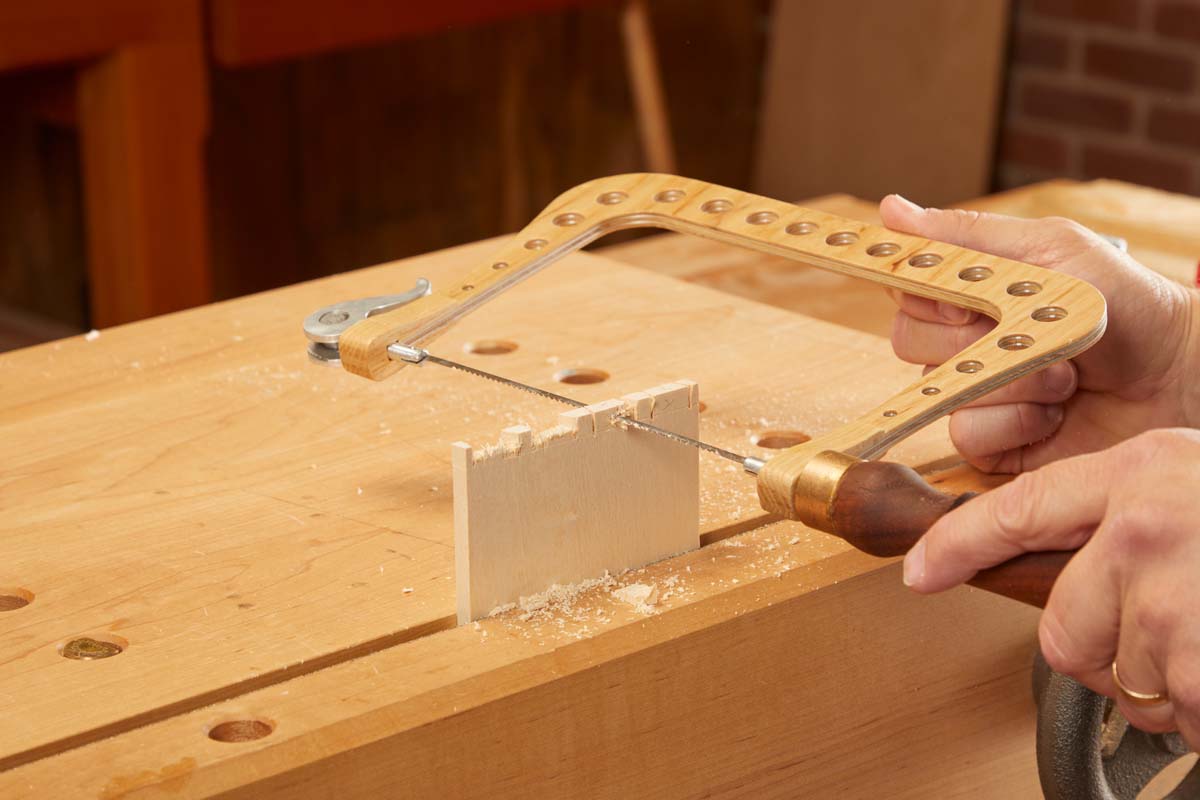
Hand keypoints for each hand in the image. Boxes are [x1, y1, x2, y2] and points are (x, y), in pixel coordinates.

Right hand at [880, 196, 1199, 472]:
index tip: (969, 296)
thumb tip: (890, 209)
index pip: (907, 288)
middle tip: (1027, 329)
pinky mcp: (992, 443)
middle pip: (908, 340)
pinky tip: (1054, 412)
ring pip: (939, 388)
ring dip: (1010, 380)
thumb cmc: (1128, 305)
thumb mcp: (1050, 249)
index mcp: (972, 294)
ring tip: (1064, 374)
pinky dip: (1014, 421)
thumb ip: (966, 235)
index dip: (929, 293)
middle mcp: (966, 343)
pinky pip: (966, 434)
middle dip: (974, 337)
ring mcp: (976, 394)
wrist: (1180, 378)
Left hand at [902, 428, 1199, 746]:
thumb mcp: (1197, 488)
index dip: (958, 545)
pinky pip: (1174, 711)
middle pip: (1062, 630)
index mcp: (1138, 472)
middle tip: (1167, 637)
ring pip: (1121, 677)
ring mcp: (1177, 593)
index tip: (917, 571)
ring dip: (1167, 683)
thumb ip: (1130, 519)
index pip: (1016, 508)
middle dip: (1103, 655)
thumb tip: (1081, 583)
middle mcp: (1142, 526)